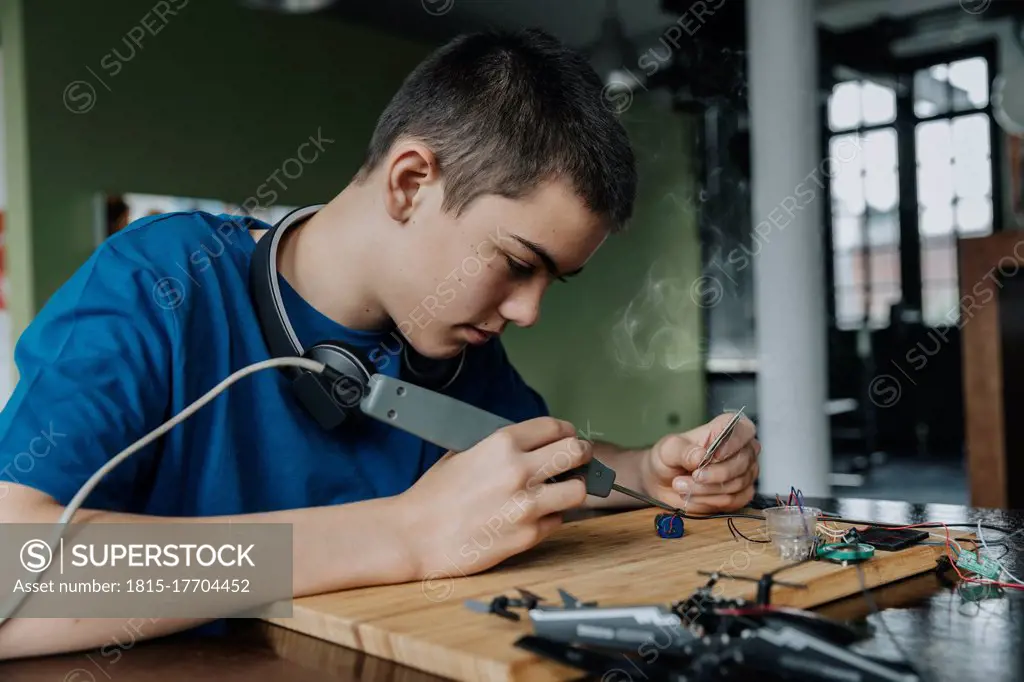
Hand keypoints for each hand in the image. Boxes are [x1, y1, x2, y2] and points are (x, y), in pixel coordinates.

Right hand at [396, 417, 591, 581]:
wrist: (415, 536)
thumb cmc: (434, 496)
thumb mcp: (463, 453)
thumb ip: (499, 447)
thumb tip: (530, 444)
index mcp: (502, 444)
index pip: (555, 427)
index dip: (565, 431)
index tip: (567, 438)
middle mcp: (519, 471)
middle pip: (576, 452)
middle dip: (580, 455)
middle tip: (576, 460)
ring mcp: (527, 506)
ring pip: (578, 490)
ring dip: (572, 488)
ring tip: (561, 491)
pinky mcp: (528, 536)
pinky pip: (558, 521)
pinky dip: (551, 518)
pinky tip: (535, 516)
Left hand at [639, 412, 759, 513]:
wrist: (664, 483)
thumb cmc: (670, 459)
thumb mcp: (669, 450)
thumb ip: (684, 451)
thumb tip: (701, 455)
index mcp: (726, 428)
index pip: (744, 430)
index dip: (733, 443)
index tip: (713, 455)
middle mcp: (741, 449)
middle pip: (742, 461)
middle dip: (715, 473)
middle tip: (692, 476)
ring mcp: (744, 472)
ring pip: (736, 483)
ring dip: (706, 489)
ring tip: (683, 486)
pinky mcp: (741, 493)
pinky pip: (733, 500)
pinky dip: (710, 500)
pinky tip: (693, 496)